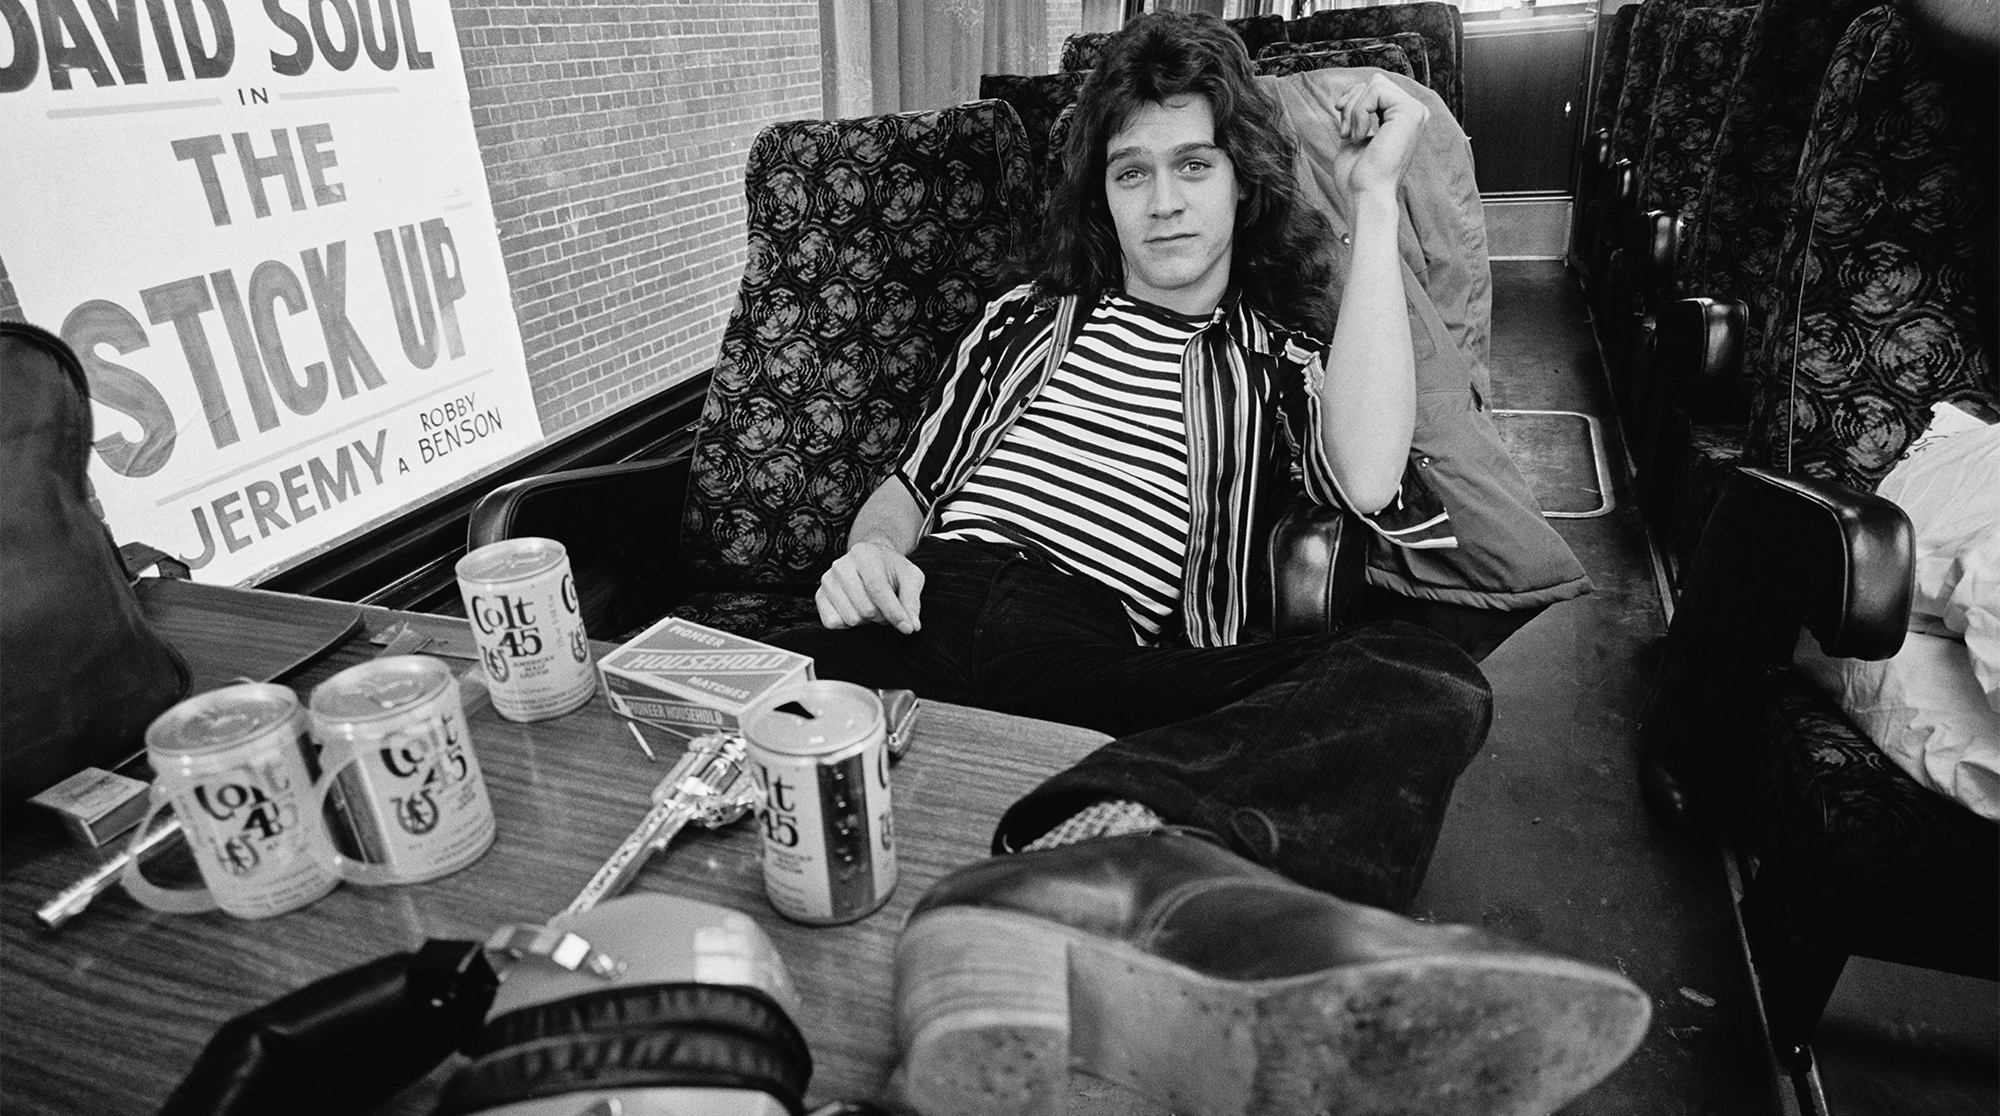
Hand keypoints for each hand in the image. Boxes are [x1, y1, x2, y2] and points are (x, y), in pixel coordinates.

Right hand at [816, 540, 923, 632]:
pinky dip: (848, 625)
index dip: (894, 612)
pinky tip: (857, 611)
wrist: (870, 560)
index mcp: (863, 554)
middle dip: (883, 617)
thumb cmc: (891, 570)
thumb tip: (912, 626)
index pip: (878, 589)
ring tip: (872, 608)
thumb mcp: (910, 577)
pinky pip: (833, 623)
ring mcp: (827, 581)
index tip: (907, 628)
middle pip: (866, 608)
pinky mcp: (819, 596)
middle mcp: (841, 566)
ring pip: (851, 619)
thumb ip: (912, 601)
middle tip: (888, 611)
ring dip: (867, 621)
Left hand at [1327, 72, 1428, 208]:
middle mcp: (1416, 112)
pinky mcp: (1411, 112)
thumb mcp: (1357, 135)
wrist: (1365, 195)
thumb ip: (1360, 114)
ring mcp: (1416, 111)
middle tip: (1346, 133)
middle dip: (1353, 103)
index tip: (1343, 128)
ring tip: (1352, 137)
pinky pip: (1376, 91)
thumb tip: (1351, 94)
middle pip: (1376, 81)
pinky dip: (1359, 112)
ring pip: (1375, 83)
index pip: (1377, 87)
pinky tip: (1361, 136)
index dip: (1354, 100)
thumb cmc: (1358, 176)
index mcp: (1405, 118)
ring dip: (1354, 110)